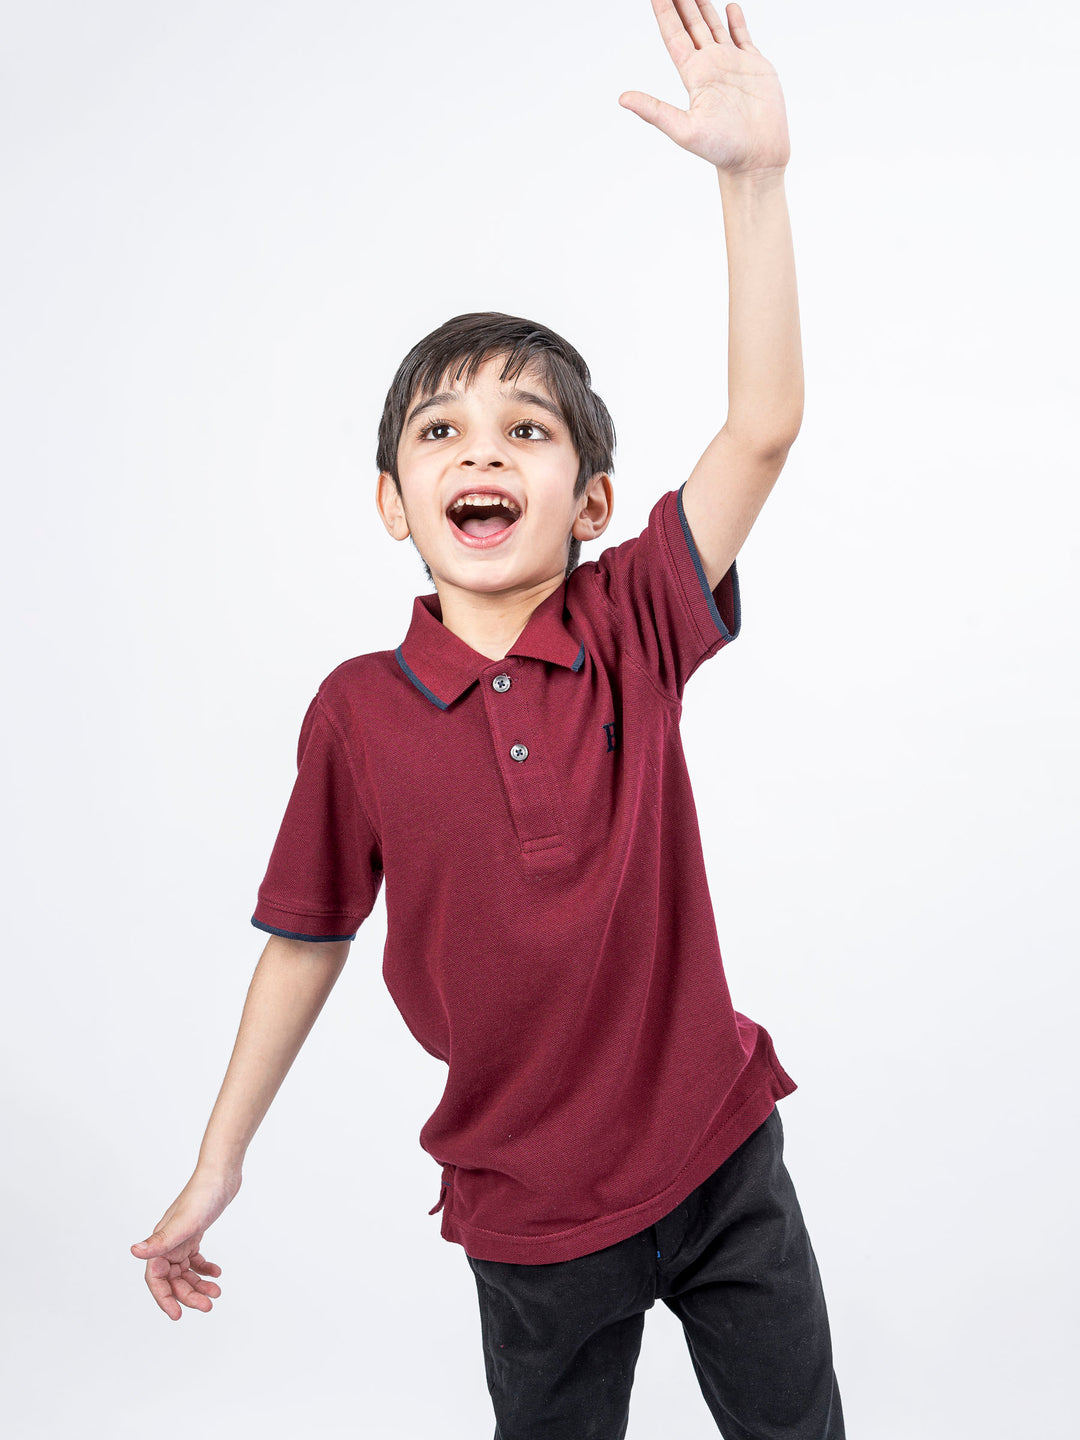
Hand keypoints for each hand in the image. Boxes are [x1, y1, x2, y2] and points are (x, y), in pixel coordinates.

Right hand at [130, 1167, 239, 1319]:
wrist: (221, 1174)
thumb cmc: (202, 1196)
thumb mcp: (184, 1223)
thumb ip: (160, 1241)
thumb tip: (134, 1251)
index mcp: (160, 1242)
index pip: (155, 1279)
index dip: (164, 1299)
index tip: (177, 1315)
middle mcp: (167, 1242)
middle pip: (173, 1279)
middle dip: (189, 1295)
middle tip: (208, 1305)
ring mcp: (181, 1238)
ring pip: (184, 1272)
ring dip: (198, 1284)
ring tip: (216, 1292)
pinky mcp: (194, 1233)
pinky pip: (194, 1259)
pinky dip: (204, 1269)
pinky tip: (216, 1273)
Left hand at [619, 1, 789, 176]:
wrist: (757, 160)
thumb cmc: (722, 150)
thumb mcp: (683, 130)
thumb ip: (654, 111)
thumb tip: (622, 98)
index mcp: (694, 75)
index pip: (674, 35)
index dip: (665, 11)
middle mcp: (710, 65)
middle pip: (692, 24)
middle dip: (683, 1)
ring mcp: (733, 65)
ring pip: (715, 27)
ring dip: (705, 6)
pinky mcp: (755, 67)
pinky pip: (743, 37)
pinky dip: (736, 21)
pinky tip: (729, 7)